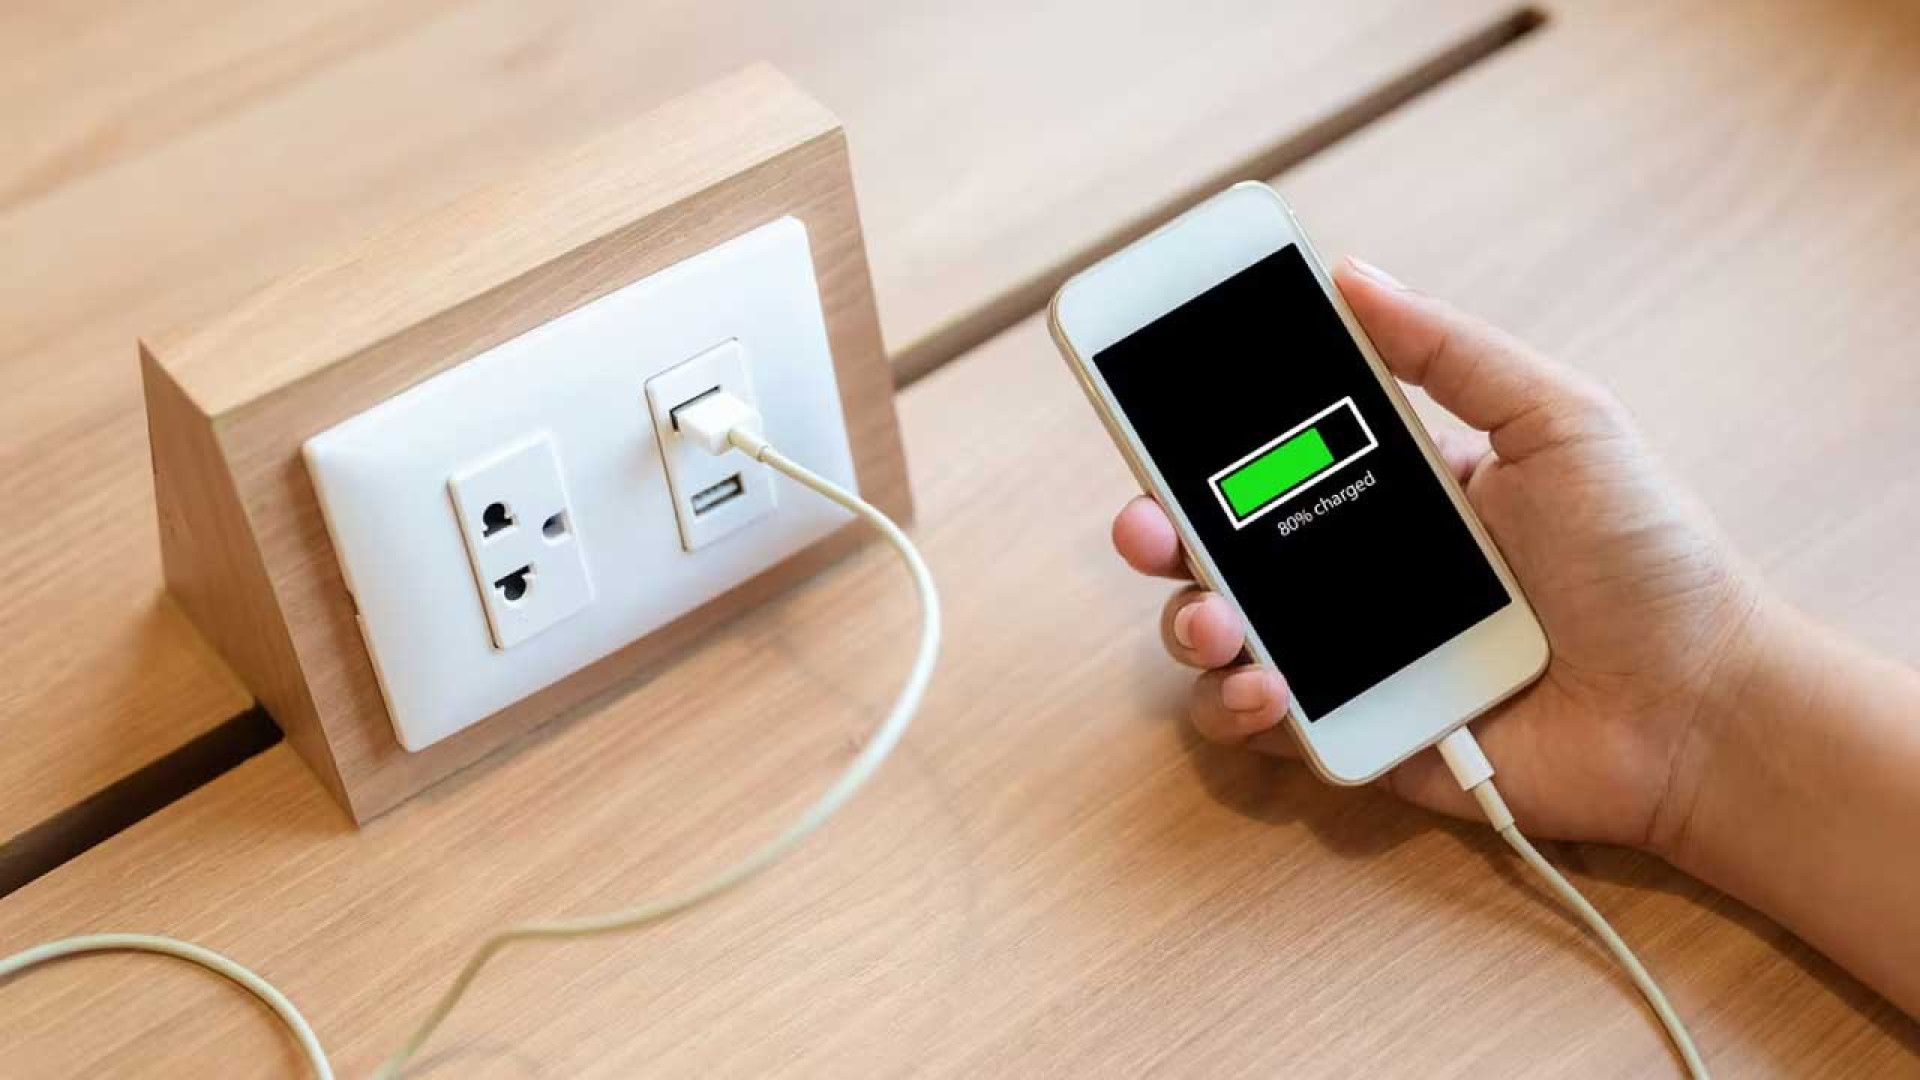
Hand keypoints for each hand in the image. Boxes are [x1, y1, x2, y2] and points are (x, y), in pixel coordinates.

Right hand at [1114, 258, 1766, 850]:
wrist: (1697, 703)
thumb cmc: (1644, 557)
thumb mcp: (1559, 420)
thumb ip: (1452, 352)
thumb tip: (1352, 273)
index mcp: (1388, 490)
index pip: (1265, 458)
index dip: (1195, 440)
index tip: (1147, 410)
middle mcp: (1350, 573)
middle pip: (1214, 548)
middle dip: (1157, 533)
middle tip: (1149, 528)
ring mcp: (1346, 659)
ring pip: (1218, 639)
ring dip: (1188, 624)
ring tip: (1218, 622)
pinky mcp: (1355, 738)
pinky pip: (1259, 728)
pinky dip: (1235, 708)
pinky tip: (1265, 688)